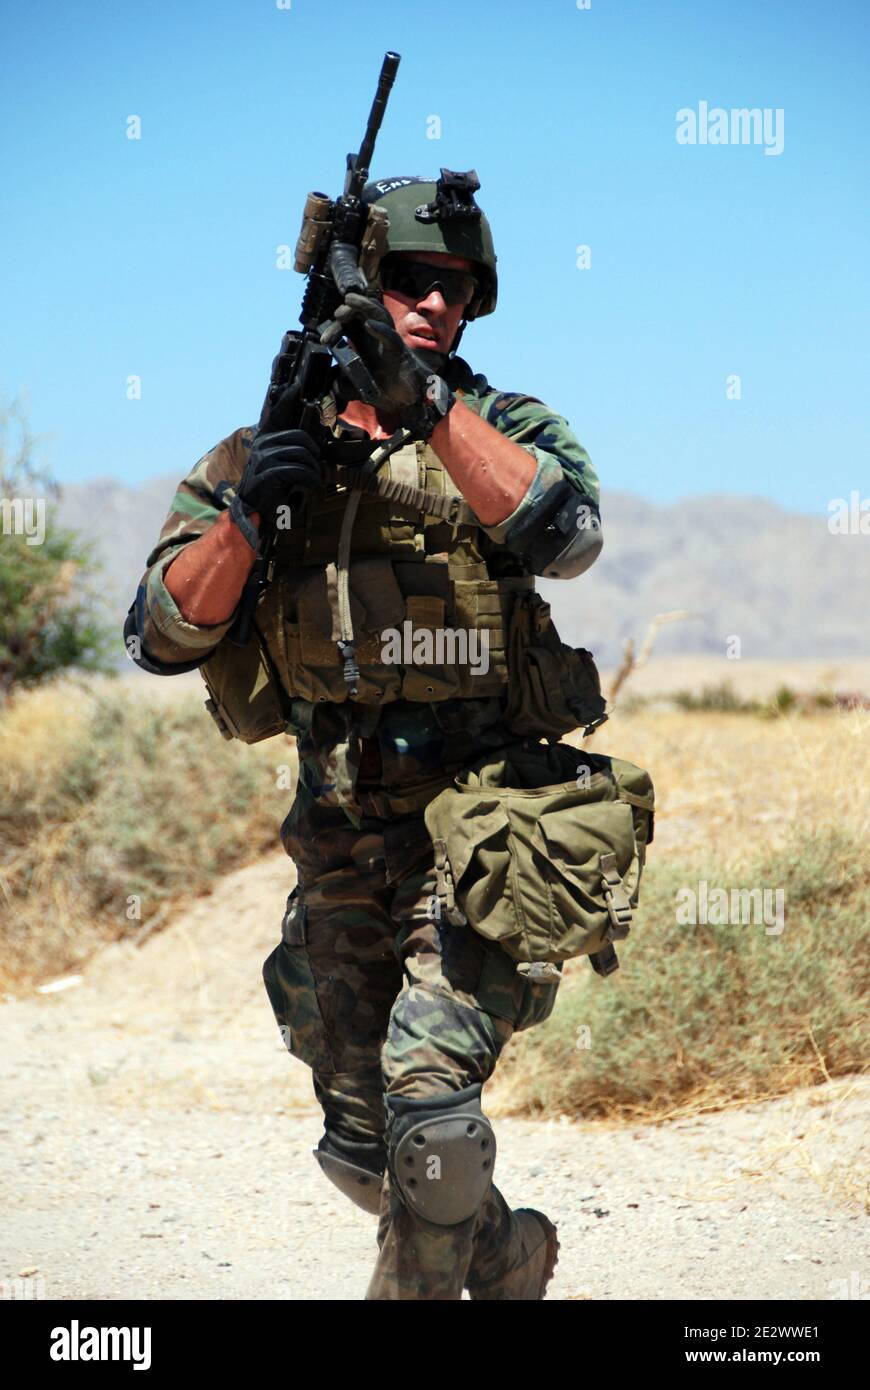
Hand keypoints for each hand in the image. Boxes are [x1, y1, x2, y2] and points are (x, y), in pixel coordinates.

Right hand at [230, 429, 321, 540]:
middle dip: (314, 456)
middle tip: (318, 471)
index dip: (312, 445)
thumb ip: (292, 453)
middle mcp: (262, 445)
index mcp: (265, 440)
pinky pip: (299, 469)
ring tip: (314, 480)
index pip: (297, 433)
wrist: (253, 509)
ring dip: (313, 468)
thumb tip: (317, 448)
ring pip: (302, 453)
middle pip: (301, 440)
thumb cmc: (270, 489)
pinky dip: (310, 477)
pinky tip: (311, 484)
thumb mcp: (280, 464)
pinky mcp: (268, 472)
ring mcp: (264, 457)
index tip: (317, 458)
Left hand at [321, 291, 454, 438]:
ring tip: (349, 300)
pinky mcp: (399, 352)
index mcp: (366, 344)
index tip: (324, 340)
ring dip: (363, 306)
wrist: (407, 403)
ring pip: (378, 315)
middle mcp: (377, 339)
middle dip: (348, 309)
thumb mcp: (359, 388)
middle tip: (337, 314)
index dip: (335, 327)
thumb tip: (334, 385)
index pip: (350, 326)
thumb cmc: (387, 391)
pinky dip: (380, 330)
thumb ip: (345, 386)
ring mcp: (389, 343)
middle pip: (363, 313)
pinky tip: (369, 325)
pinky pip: (390, 337)